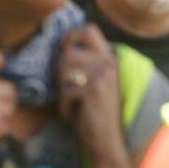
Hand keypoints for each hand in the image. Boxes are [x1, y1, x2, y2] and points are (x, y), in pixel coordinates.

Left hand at [57, 25, 124, 156]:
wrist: (106, 138)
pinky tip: (72, 113)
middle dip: (59, 70)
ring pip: (63, 69)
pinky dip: (64, 105)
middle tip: (65, 88)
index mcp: (109, 58)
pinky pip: (65, 91)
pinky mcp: (92, 90)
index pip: (88, 29)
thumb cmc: (95, 108)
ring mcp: (101, 76)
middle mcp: (107, 63)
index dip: (70, 35)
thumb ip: (86, 61)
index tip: (62, 51)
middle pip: (68, 51)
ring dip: (61, 88)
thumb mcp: (96, 79)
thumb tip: (60, 42)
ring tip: (70, 101)